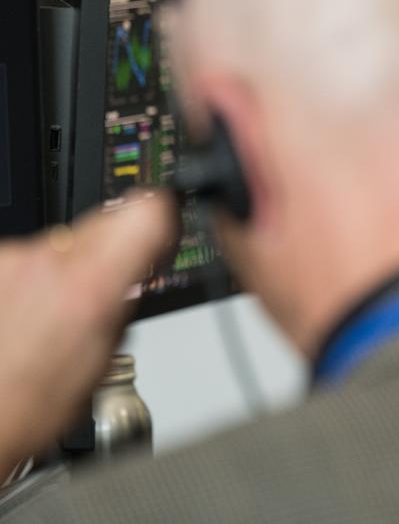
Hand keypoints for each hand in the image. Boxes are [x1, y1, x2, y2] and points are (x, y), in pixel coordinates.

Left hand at [0, 191, 176, 471]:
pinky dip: (25, 284)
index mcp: (89, 284)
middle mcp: (46, 260)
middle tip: (93, 297)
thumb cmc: (26, 408)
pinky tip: (19, 321)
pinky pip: (22, 260)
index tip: (161, 230)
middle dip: (107, 253)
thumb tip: (135, 275)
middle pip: (101, 223)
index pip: (146, 211)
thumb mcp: (103, 362)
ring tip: (45, 322)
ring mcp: (8, 259)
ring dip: (59, 273)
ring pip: (58, 244)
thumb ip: (125, 304)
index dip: (161, 219)